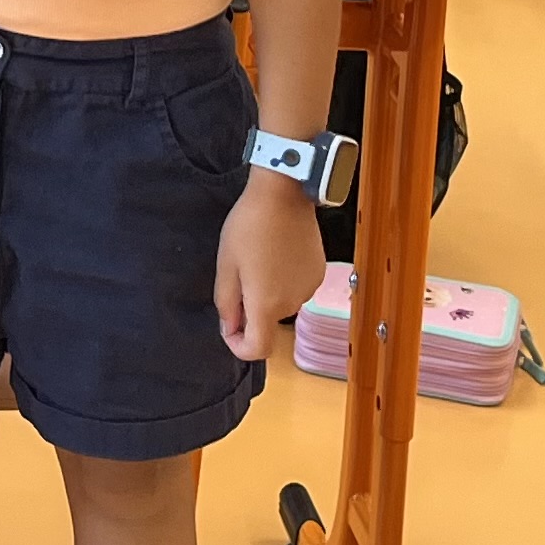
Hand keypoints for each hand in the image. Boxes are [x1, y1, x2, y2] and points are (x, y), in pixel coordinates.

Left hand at [215, 177, 324, 363]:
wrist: (283, 194)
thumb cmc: (249, 226)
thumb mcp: (226, 265)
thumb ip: (227, 303)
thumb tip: (230, 328)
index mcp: (267, 305)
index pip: (258, 349)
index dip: (239, 346)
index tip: (229, 327)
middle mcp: (292, 303)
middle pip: (267, 323)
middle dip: (250, 308)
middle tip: (238, 274)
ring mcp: (309, 288)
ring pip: (281, 304)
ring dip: (267, 292)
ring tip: (258, 258)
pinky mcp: (318, 273)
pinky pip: (295, 288)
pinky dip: (283, 280)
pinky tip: (276, 253)